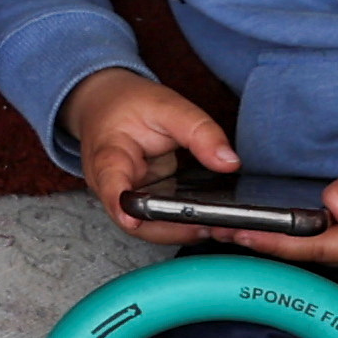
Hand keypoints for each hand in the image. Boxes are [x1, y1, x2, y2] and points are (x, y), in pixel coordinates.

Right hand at [59, 67, 237, 238]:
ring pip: (149, 229)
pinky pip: (159, 223)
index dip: (120, 204)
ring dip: (182, 232)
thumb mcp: (168, 106)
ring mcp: (123, 199)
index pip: (110, 182)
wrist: (107, 105)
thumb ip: (200, 132)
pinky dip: (183, 225)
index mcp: (109, 155)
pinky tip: (210, 222)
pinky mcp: (140, 204)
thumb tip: (229, 162)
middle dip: (172, 230)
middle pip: (134, 220)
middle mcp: (110, 186)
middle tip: (211, 227)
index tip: (132, 218)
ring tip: (219, 228)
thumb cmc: (128, 105)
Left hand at [216, 145, 337, 275]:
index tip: (239, 233)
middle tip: (223, 231)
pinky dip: (307, 237)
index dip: (274, 242)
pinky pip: (337, 244)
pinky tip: (287, 227)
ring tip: (242, 230)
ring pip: (323, 251)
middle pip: (312, 254)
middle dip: (268, 244)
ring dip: (284, 242)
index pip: (315, 247)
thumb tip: (332, 203)